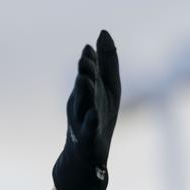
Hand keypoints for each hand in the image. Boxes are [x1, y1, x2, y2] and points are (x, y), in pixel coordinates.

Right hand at [52, 30, 120, 189]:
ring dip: (84, 91)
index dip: (89, 61)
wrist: (87, 157)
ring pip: (82, 105)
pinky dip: (90, 121)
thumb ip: (107, 62)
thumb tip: (103, 32)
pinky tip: (94, 113)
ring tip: (86, 79)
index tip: (90, 48)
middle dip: (85, 72)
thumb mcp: (107, 88)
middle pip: (83, 86)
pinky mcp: (88, 140)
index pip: (88, 72)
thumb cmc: (98, 117)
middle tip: (86, 58)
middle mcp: (82, 104)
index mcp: (88, 91)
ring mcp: (82, 122)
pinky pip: (89, 130)